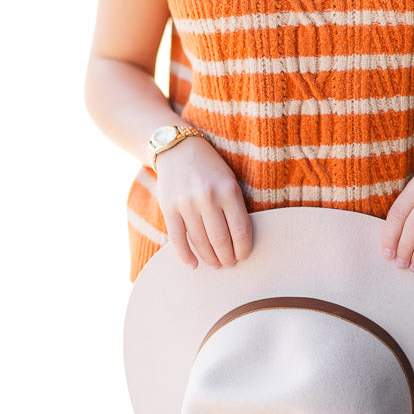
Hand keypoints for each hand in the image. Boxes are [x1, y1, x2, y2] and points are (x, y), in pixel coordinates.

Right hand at [155, 137, 251, 269]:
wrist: (179, 149)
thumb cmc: (211, 168)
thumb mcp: (230, 180)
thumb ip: (235, 206)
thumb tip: (240, 241)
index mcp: (228, 190)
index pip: (241, 230)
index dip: (244, 249)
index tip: (244, 256)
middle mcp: (207, 196)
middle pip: (221, 240)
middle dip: (227, 257)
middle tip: (230, 264)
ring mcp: (186, 203)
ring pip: (200, 242)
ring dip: (210, 258)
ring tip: (216, 264)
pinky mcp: (168, 207)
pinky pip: (177, 239)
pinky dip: (186, 256)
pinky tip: (193, 264)